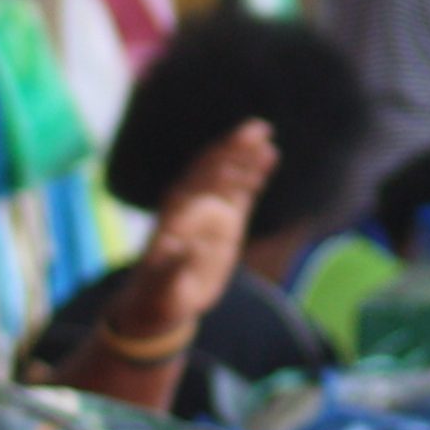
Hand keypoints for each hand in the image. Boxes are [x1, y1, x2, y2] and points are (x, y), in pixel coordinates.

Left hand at [116, 120, 275, 342]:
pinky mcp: (226, 220)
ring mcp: (210, 210)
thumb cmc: (159, 294)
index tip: (236, 156)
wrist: (162, 300)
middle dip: (233, 149)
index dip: (215, 169)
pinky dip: (255, 173)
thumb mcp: (162, 286)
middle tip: (258, 128)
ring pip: (230, 174)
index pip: (197, 183)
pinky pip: (242, 190)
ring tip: (266, 135)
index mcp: (175, 214)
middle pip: (214, 168)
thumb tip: (183, 250)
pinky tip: (270, 156)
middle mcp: (192, 205)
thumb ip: (172, 268)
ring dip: (246, 155)